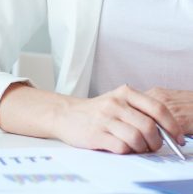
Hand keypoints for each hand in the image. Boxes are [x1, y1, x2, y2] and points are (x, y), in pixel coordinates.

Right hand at [55, 84, 184, 153]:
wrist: (65, 114)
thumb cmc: (97, 111)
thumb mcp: (118, 102)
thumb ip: (140, 111)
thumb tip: (166, 131)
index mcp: (125, 93)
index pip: (158, 109)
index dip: (173, 126)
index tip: (179, 139)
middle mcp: (116, 103)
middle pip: (150, 127)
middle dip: (157, 142)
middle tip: (153, 146)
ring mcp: (105, 118)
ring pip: (137, 139)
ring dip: (142, 149)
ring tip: (136, 148)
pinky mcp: (96, 134)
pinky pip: (121, 148)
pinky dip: (126, 152)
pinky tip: (121, 147)